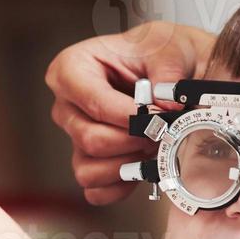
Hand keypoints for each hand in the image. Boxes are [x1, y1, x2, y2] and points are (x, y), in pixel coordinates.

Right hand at [45, 21, 211, 204]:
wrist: (172, 70)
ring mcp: (74, 136)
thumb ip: (167, 72)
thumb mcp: (168, 48)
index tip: (158, 118)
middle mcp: (66, 105)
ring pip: (88, 169)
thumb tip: (167, 104)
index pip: (93, 102)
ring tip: (152, 147)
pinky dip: (121, 186)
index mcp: (72, 68)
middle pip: (90, 139)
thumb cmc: (160, 53)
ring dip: (127, 165)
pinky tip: (142, 168)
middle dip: (133, 142)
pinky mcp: (88, 161)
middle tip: (161, 132)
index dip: (129, 117)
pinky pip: (94, 190)